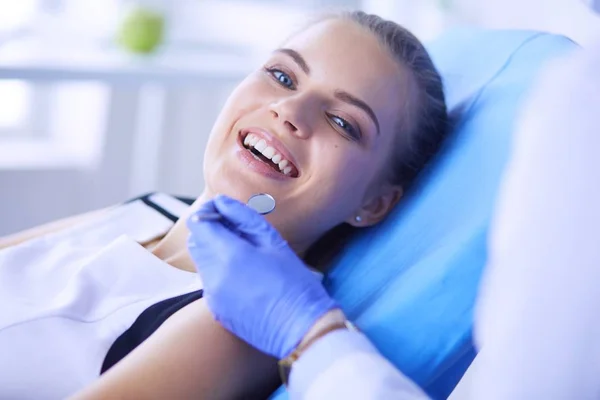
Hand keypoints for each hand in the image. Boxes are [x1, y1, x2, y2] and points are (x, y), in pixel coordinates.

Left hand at [186, 195, 337, 358]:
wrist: (302, 328)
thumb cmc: (295, 283)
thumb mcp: (274, 243)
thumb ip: (244, 218)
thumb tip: (222, 202)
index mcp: (229, 254)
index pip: (199, 223)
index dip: (209, 212)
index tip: (223, 211)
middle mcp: (214, 275)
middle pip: (196, 242)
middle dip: (210, 232)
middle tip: (237, 232)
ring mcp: (212, 296)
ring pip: (202, 262)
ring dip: (215, 253)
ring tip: (246, 257)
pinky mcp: (216, 311)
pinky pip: (210, 283)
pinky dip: (221, 274)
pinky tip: (247, 279)